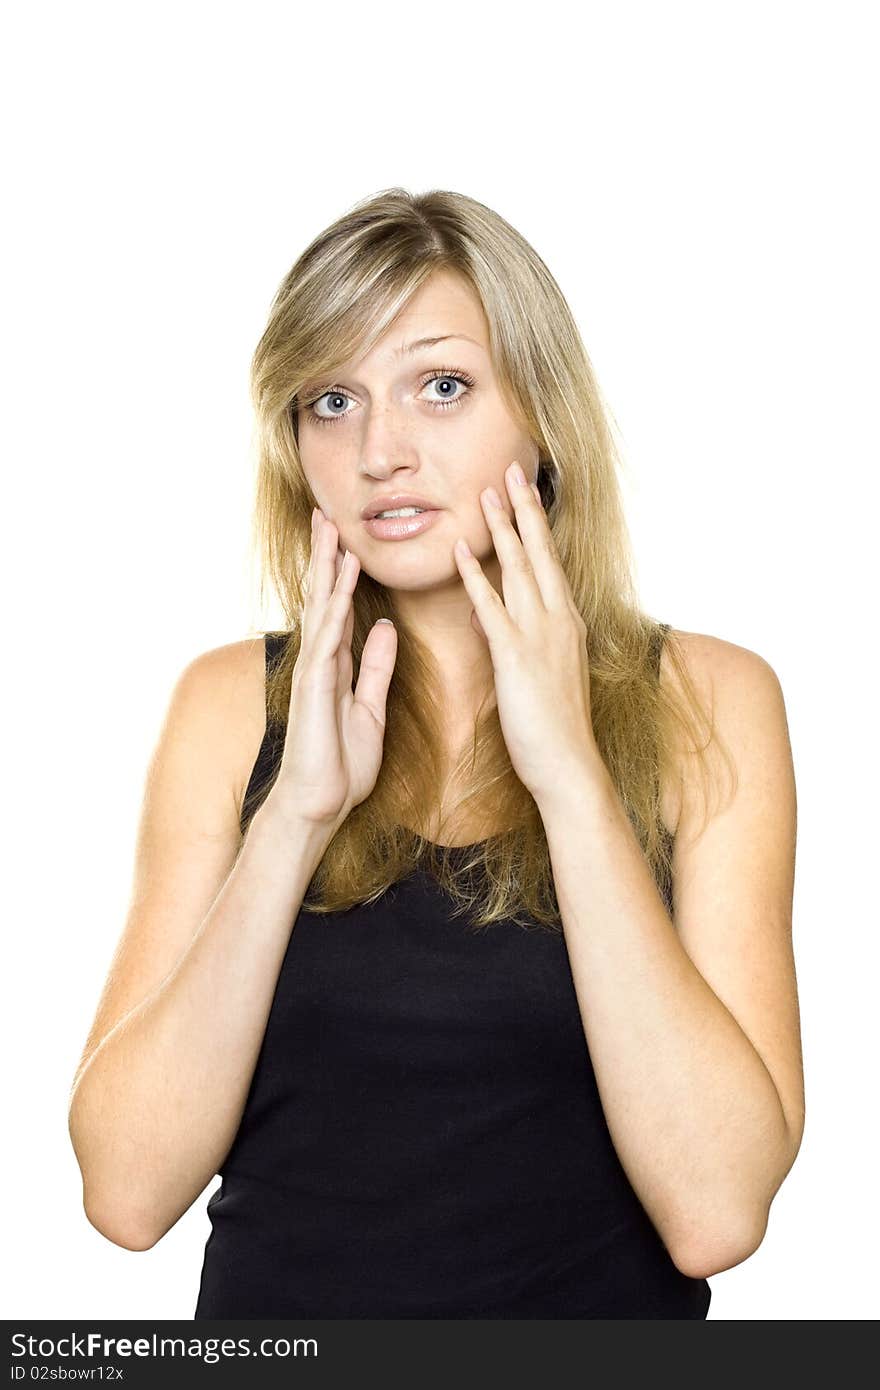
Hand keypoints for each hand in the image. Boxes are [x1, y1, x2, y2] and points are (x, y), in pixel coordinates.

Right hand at [271, 508, 397, 829]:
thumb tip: (384, 628)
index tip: (349, 538)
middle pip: (324, 598)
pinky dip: (332, 613)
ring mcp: (313, 673)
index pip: (340, 608)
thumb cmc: (340, 765)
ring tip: (330, 531)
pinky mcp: (313, 690)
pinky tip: (339, 587)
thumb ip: (375, 668)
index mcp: (336, 666)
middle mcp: (320, 662)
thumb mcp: (370, 709)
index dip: (344, 573)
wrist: (319, 805)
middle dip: (327, 557)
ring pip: (320, 610)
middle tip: (328, 514)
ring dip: (325, 571)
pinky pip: (325, 644)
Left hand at [453, 461, 602, 806]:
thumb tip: (489, 619)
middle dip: (523, 510)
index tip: (525, 492)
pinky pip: (491, 608)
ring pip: (518, 570)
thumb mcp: (539, 675)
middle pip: (538, 554)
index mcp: (566, 624)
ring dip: (501, 529)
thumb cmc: (555, 727)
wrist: (568, 765)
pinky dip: (474, 577)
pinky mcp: (516, 657)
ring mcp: (539, 636)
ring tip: (486, 493)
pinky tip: (459, 552)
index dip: (536, 526)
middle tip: (510, 470)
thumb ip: (516, 640)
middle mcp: (558, 620)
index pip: (549, 563)